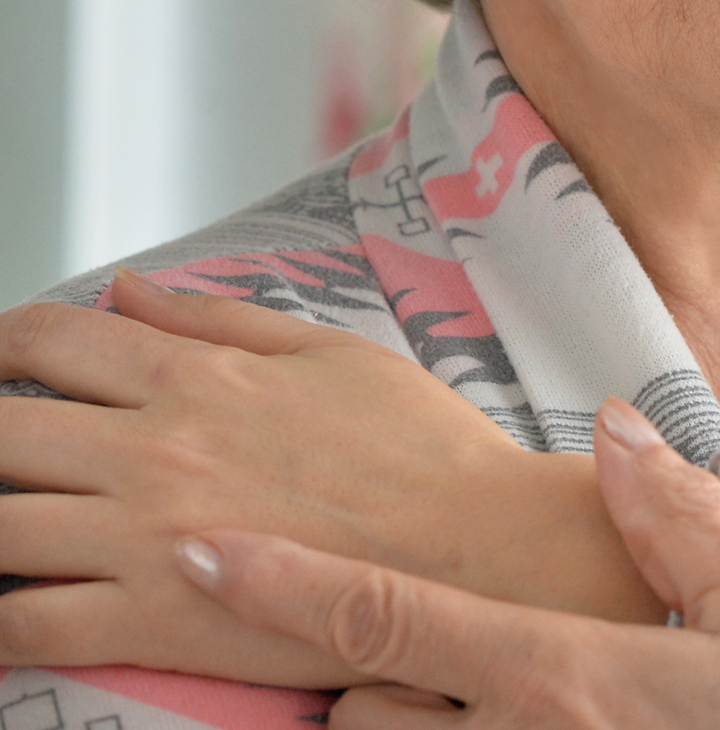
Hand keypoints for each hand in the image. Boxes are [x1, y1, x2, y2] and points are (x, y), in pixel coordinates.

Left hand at [0, 272, 660, 683]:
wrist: (477, 550)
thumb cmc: (422, 450)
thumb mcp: (333, 353)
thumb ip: (218, 320)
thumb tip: (124, 289)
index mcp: (198, 378)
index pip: (51, 338)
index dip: (2, 341)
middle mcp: (154, 452)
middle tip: (0, 445)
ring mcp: (144, 540)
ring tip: (6, 522)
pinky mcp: (152, 622)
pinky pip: (25, 625)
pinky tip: (5, 607)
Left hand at [175, 401, 719, 729]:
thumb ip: (676, 521)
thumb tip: (612, 428)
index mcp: (559, 674)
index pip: (384, 617)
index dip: (279, 584)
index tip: (200, 550)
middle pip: (363, 705)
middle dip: (379, 676)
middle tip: (451, 660)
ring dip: (404, 727)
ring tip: (483, 705)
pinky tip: (510, 723)